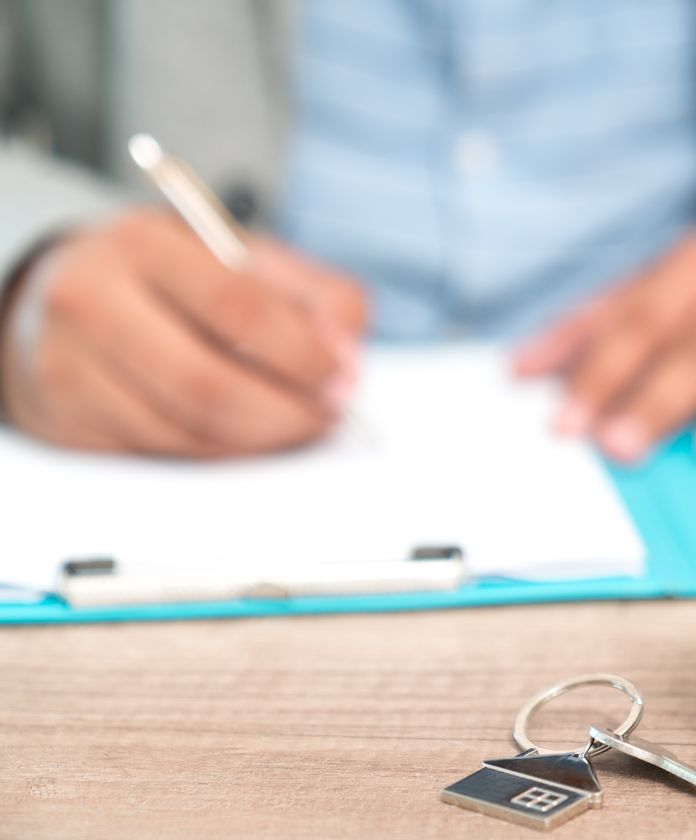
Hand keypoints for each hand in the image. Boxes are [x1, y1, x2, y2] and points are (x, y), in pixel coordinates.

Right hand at [0, 209, 366, 456]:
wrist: (72, 296)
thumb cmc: (178, 280)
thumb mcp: (248, 260)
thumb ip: (316, 295)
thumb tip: (345, 356)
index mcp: (143, 244)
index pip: (238, 308)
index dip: (303, 354)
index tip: (341, 379)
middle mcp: (91, 301)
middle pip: (207, 385)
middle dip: (285, 413)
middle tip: (325, 416)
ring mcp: (68, 367)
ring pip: (186, 433)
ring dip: (257, 441)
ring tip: (292, 424)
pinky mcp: (67, 422)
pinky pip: (162, 456)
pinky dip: (218, 454)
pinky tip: (242, 435)